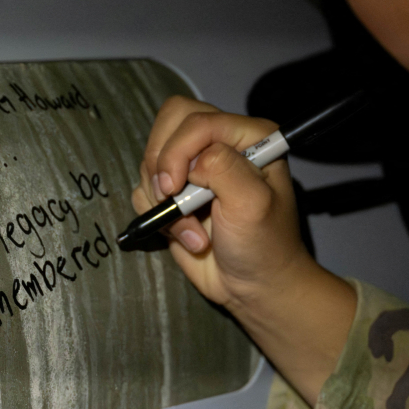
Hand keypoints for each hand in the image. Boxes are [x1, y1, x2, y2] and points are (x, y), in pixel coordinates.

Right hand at [131, 96, 355, 404]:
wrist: (254, 288)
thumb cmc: (264, 245)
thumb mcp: (253, 204)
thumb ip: (223, 168)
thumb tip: (188, 163)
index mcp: (247, 136)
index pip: (196, 120)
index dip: (178, 150)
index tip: (174, 188)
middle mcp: (219, 144)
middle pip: (168, 124)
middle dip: (162, 163)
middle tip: (171, 196)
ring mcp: (194, 169)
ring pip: (151, 159)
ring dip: (162, 198)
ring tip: (190, 228)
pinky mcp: (175, 196)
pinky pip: (144, 189)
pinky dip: (156, 214)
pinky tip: (185, 235)